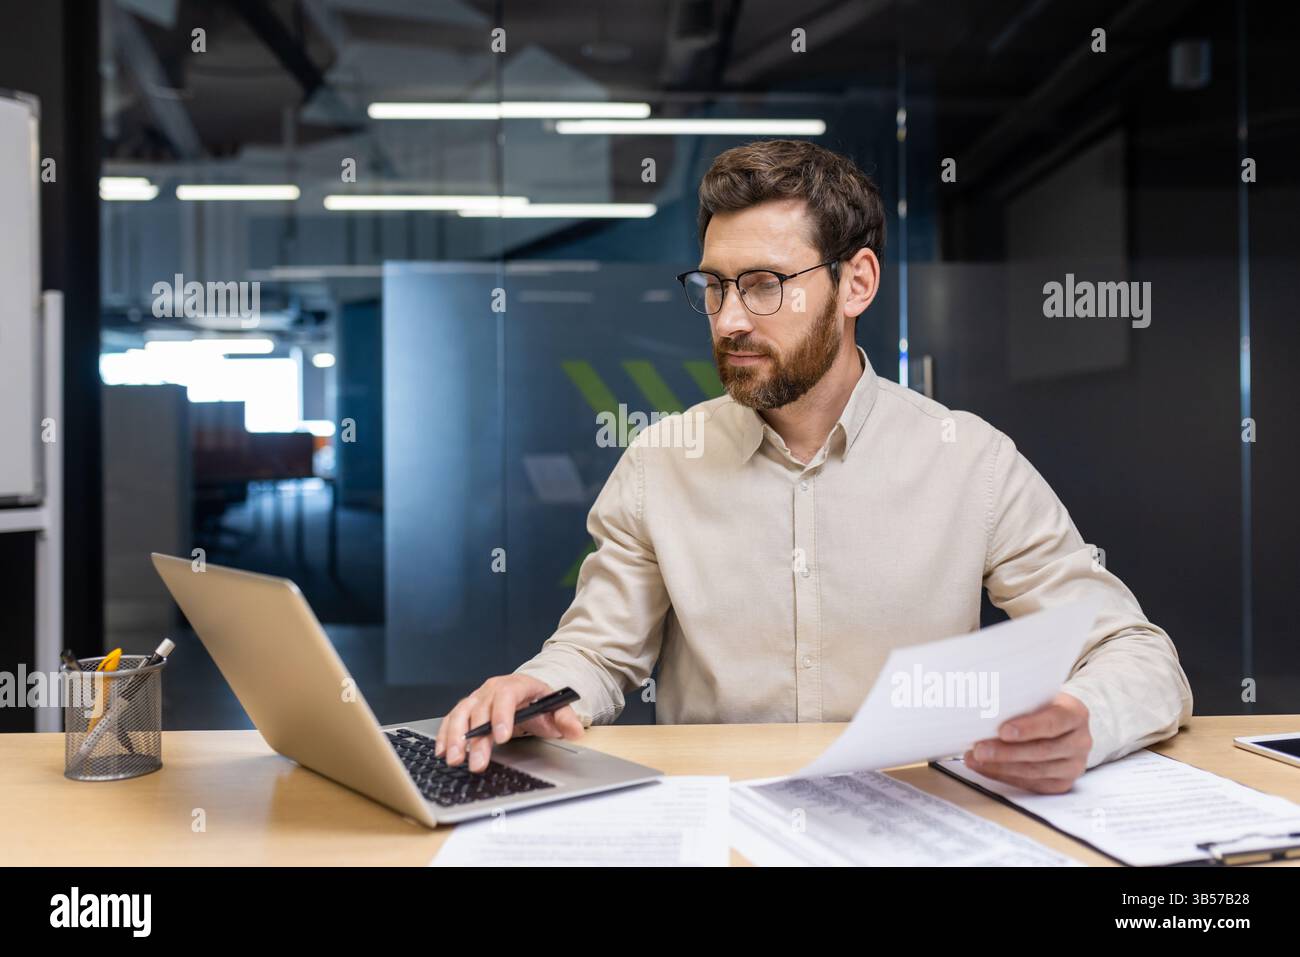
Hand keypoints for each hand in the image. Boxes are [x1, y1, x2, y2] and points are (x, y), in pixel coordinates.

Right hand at [434, 674, 583, 772]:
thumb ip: (566, 719)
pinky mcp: (466, 708)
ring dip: (455, 737)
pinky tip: (442, 751)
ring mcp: (477, 698)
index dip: (501, 716)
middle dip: (477, 738)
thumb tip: (576, 731)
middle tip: (476, 762)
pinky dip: (444, 734)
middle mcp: (492, 689)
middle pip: (480, 710)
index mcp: (516, 685)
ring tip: (454, 759)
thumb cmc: (539, 701)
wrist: (527, 692)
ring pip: (461, 714)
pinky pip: (452, 719)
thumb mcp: (556, 707)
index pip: (506, 696)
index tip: (501, 737)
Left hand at [964, 692, 1090, 793]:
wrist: (1064, 725)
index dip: (1028, 728)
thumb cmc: (1044, 707)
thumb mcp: (1038, 696)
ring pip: (1035, 771)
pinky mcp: (1062, 783)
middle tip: (979, 749)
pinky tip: (986, 768)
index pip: (1053, 722)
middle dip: (1006, 752)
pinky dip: (1005, 776)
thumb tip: (983, 706)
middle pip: (1041, 750)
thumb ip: (1020, 701)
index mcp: (1076, 714)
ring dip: (1000, 767)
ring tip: (976, 759)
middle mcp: (1080, 741)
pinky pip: (1032, 784)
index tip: (1002, 731)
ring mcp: (1074, 765)